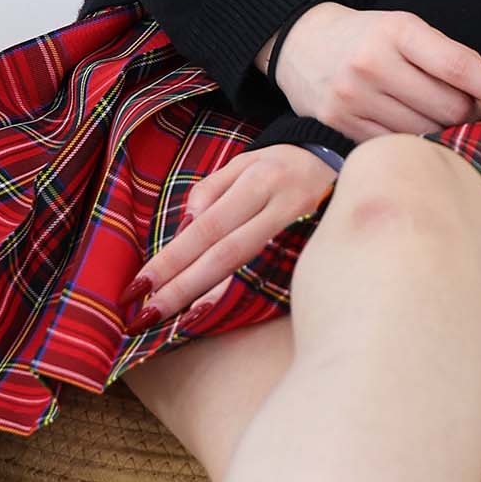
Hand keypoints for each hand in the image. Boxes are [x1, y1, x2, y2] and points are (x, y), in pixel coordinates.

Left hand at [128, 144, 339, 322]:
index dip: (172, 258)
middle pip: (223, 253)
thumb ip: (212, 190)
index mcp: (258, 179)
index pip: (206, 227)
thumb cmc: (282, 165)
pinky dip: (239, 293)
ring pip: (247, 266)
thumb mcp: (245, 162)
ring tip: (173, 319)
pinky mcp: (312, 246)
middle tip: (146, 313)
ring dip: (206, 295)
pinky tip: (212, 312)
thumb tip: (187, 225)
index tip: (138, 284)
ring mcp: (299, 228)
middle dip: (182, 286)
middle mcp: (279, 205)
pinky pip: (269, 272)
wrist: (342, 162)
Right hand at [275, 4, 480, 138]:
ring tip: (438, 119)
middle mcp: (373, 63)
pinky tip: (413, 131)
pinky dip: (415, 144)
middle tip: (470, 111)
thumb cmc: (367, 36)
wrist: (300, 43)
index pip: (460, 67)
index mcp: (397, 31)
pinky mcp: (340, 125)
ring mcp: (353, 97)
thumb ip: (445, 58)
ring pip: (426, 133)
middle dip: (470, 115)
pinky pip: (396, 147)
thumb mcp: (404, 28)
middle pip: (448, 107)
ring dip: (444, 132)